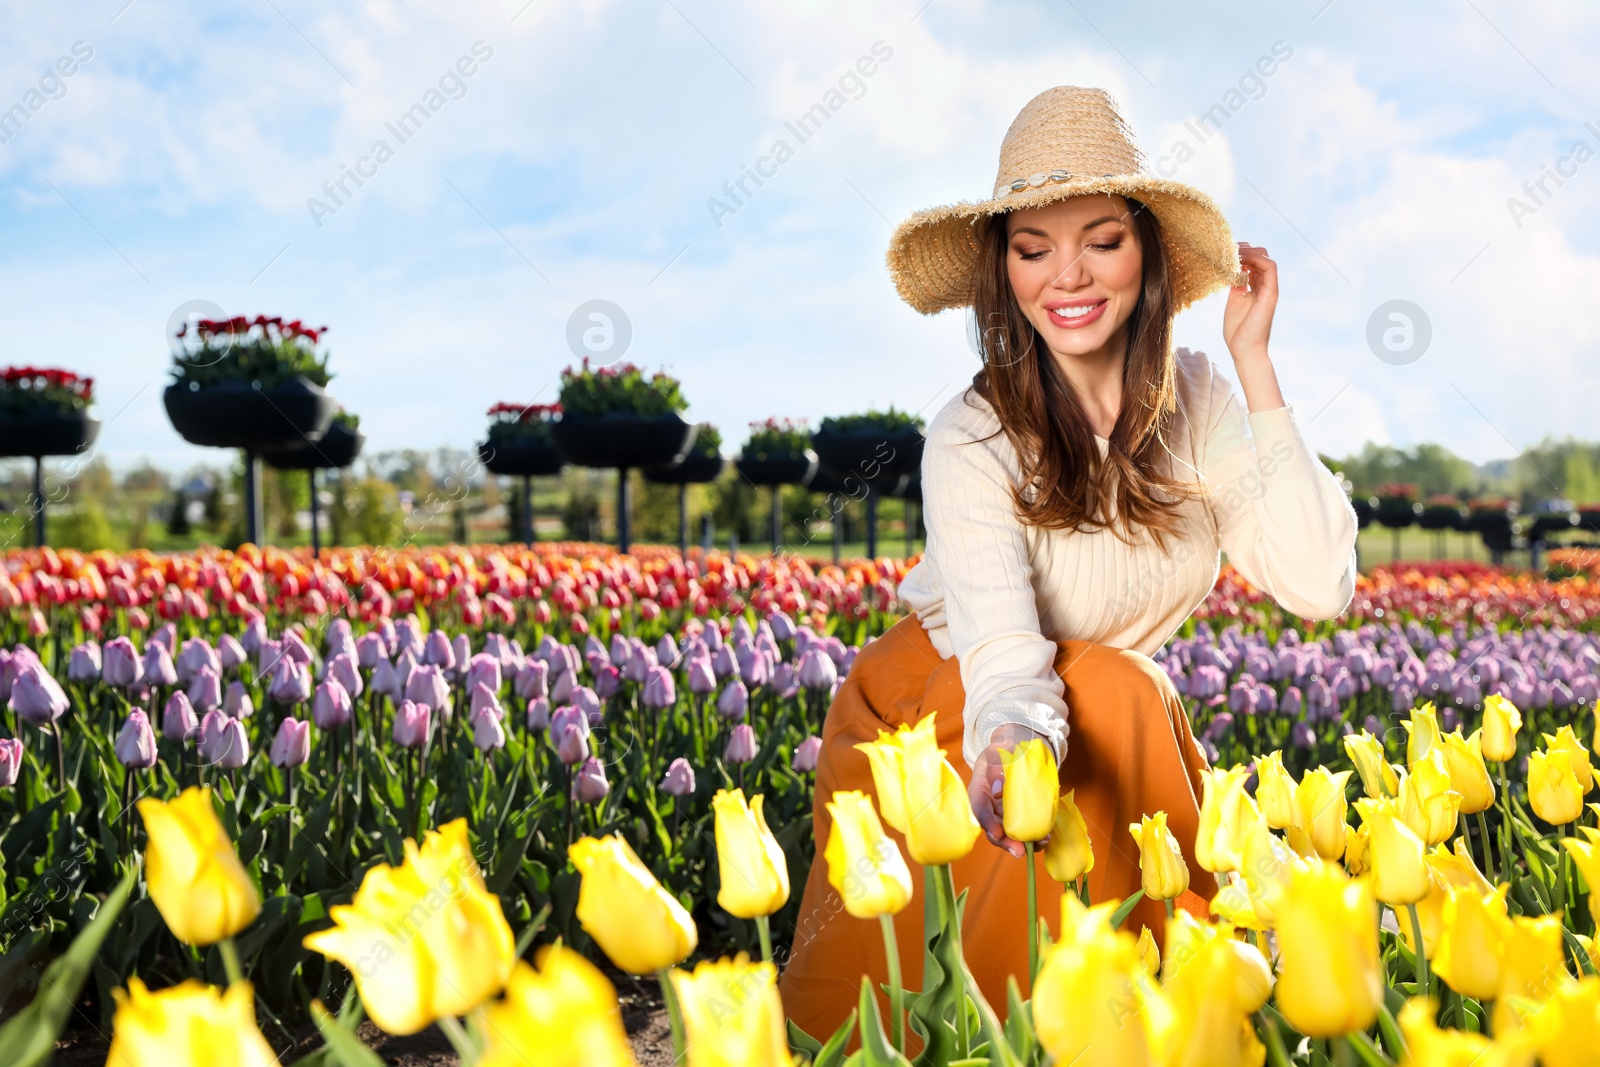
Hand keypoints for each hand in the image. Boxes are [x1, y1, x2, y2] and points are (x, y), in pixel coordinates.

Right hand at [967, 723, 1050, 858]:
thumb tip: (998, 791)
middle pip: (993, 829)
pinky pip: (1024, 830)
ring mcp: (1004, 814)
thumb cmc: (1005, 749)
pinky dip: (1034, 837)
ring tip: (1040, 843)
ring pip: (1009, 834)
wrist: (1018, 750)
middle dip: (1006, 842)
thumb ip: (997, 766)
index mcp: (979, 791)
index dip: (987, 823)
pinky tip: (1046, 838)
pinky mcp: (1019, 817)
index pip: (979, 809)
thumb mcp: (998, 750)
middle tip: (1020, 851)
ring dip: (1023, 843)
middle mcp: (989, 807)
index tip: (998, 833)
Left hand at [1221, 242, 1277, 363]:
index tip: (1224, 252)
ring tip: (1232, 252)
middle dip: (1244, 250)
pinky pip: (1270, 267)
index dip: (1240, 254)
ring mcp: (1269, 289)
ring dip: (1249, 252)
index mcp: (1255, 288)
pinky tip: (1240, 260)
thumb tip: (1229, 270)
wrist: (1245, 349)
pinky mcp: (1271, 293)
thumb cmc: (1238, 331)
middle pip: (1260, 257)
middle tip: (1227, 249)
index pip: (1252, 263)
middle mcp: (1264, 286)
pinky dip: (1257, 259)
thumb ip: (1235, 285)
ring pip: (1265, 259)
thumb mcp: (1233, 301)